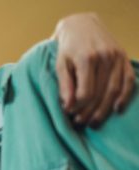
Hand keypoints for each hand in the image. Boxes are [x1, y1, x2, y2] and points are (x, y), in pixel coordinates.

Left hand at [53, 12, 133, 126]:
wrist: (82, 26)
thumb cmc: (68, 48)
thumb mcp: (60, 64)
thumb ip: (64, 85)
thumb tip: (67, 107)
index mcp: (86, 59)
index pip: (85, 92)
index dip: (78, 107)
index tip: (70, 115)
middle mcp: (105, 57)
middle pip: (100, 93)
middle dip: (90, 112)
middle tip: (81, 123)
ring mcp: (117, 58)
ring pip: (114, 90)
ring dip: (105, 110)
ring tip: (94, 122)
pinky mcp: (124, 58)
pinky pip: (129, 80)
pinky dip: (125, 96)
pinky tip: (117, 109)